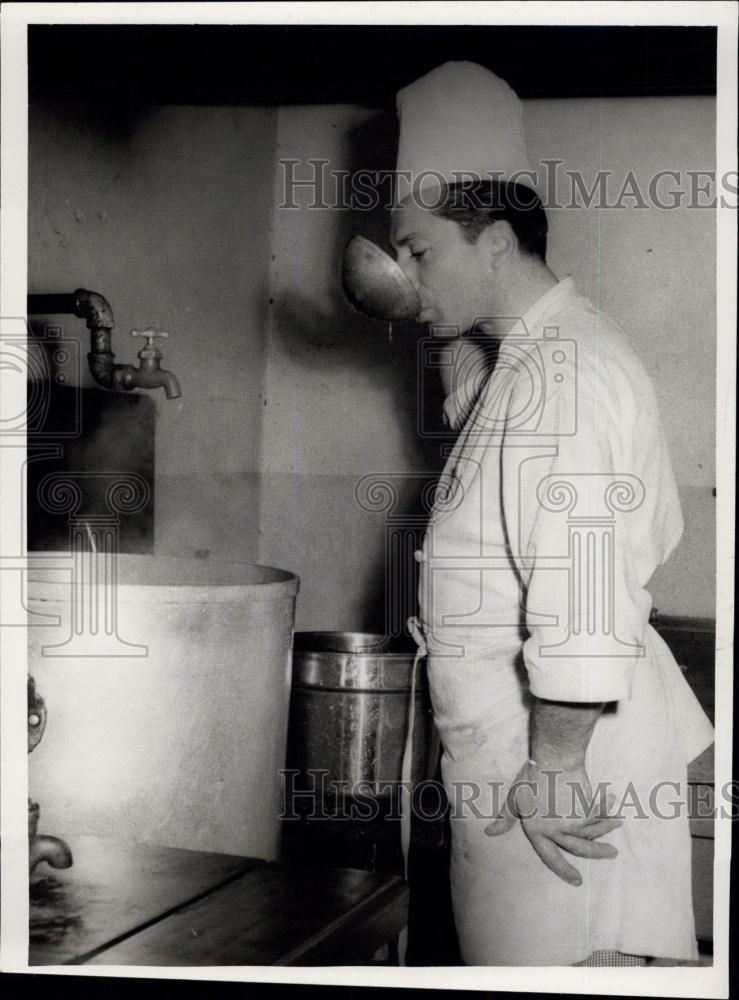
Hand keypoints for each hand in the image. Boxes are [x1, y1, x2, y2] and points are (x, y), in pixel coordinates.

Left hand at [484, 759, 622, 885]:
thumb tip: (489, 833)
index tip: (577, 881)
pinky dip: (607, 812)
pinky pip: (598, 818)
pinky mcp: (585, 816)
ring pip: (592, 835)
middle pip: (578, 849)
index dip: (563, 870)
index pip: (549, 857)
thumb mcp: (514, 798)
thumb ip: (506, 818)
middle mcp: (554, 833)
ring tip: (618, 824)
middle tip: (613, 853)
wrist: (554, 762)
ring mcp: (571, 826)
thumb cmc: (532, 777)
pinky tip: (614, 804)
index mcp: (536, 831)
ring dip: (607, 832)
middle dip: (598, 853)